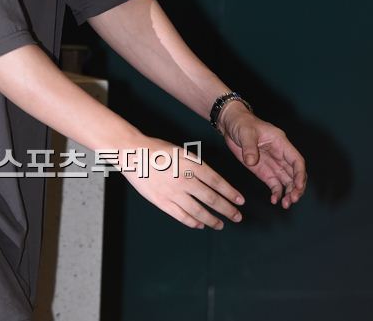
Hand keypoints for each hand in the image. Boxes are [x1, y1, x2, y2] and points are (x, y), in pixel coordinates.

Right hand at [120, 136, 244, 229]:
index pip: (216, 181)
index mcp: (191, 163)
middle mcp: (184, 179)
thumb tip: (212, 182)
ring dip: (212, 219)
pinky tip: (200, 224)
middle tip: (237, 216)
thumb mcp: (182, 151)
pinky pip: (181, 216)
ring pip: (198, 211)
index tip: (240, 201)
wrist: (133, 154)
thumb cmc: (157, 150)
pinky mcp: (162, 202)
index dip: (230, 193)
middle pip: (211, 198)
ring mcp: (173, 192)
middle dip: (227, 209)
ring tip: (221, 224)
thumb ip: (196, 166)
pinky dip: (193, 222)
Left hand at [219, 102, 306, 208]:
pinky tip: (274, 200)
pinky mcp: (264, 171)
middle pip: (295, 174)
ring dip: (289, 193)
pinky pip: (274, 184)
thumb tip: (252, 162)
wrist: (231, 124)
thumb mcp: (246, 132)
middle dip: (296, 188)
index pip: (296, 161)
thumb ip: (250, 147)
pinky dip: (277, 193)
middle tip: (292, 200)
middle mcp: (280, 155)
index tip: (299, 186)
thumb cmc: (241, 123)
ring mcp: (273, 164)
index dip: (300, 174)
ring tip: (285, 205)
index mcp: (280, 143)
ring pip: (287, 181)